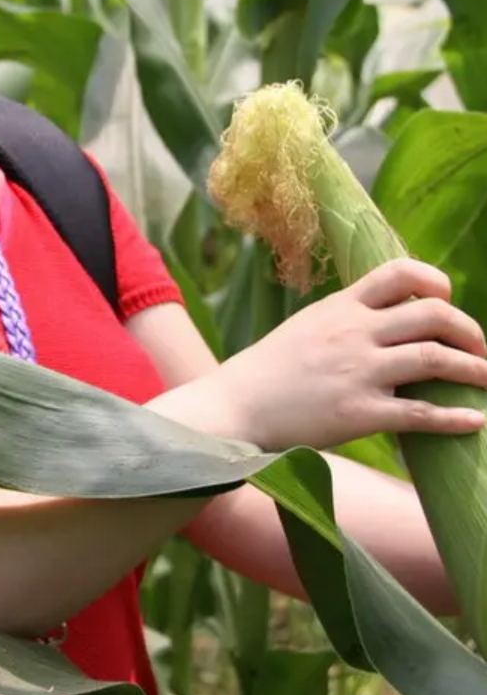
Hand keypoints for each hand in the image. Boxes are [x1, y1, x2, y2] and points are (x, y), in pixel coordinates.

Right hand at [211, 259, 486, 451]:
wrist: (233, 407)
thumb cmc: (266, 372)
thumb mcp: (305, 327)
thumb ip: (345, 319)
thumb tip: (386, 319)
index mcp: (341, 307)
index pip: (400, 273)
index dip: (435, 281)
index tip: (446, 299)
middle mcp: (354, 333)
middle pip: (432, 314)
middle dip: (468, 330)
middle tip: (480, 349)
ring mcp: (358, 372)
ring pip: (435, 359)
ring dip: (473, 369)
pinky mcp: (358, 413)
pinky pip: (420, 413)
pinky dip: (454, 417)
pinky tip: (475, 421)